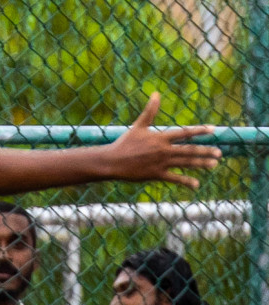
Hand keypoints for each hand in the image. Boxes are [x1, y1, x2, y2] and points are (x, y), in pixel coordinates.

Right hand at [102, 93, 219, 188]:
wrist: (111, 161)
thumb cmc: (124, 143)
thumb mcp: (138, 125)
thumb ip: (150, 111)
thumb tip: (156, 93)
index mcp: (161, 137)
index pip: (185, 133)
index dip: (200, 131)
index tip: (213, 130)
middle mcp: (163, 150)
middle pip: (189, 150)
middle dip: (205, 151)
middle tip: (219, 153)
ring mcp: (160, 163)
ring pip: (185, 163)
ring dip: (201, 164)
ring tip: (213, 164)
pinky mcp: (155, 175)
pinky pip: (174, 178)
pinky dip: (185, 181)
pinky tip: (196, 184)